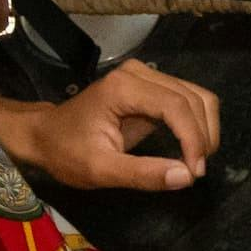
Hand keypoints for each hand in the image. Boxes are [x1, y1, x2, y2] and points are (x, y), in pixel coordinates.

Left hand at [5, 62, 220, 191]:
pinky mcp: (153, 85)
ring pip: (197, 96)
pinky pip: (188, 99)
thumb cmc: (66, 152)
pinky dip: (197, 124)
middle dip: (202, 136)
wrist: (45, 135)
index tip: (195, 171)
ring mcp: (147, 75)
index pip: (175, 106)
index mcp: (123, 88)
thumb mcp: (99, 170)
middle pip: (192, 98)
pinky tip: (190, 148)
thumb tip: (186, 177)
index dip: (193, 138)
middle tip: (195, 172)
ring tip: (195, 162)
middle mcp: (139, 73)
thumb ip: (142, 174)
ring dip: (205, 130)